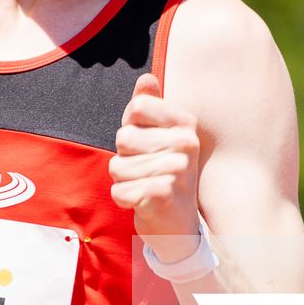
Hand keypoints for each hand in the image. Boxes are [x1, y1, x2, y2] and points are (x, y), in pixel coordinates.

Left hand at [110, 72, 202, 246]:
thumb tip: (146, 78)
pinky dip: (125, 199)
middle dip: (125, 158)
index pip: (137, 107)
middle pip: (123, 137)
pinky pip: (119, 191)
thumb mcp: (160, 137)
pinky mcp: (162, 194)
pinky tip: (144, 203)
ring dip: (124, 181)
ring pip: (117, 166)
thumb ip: (150, 107)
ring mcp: (177, 169)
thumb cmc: (165, 175)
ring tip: (146, 187)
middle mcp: (186, 143)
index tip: (146, 144)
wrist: (181, 227)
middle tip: (147, 172)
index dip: (131, 126)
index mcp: (185, 124)